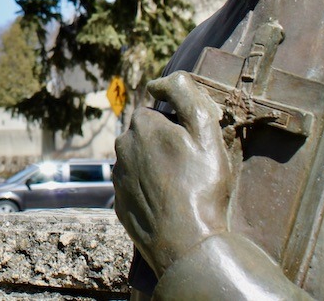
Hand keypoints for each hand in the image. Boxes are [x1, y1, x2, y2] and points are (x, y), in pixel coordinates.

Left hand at [112, 71, 232, 275]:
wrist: (186, 242)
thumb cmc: (200, 185)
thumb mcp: (205, 132)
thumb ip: (185, 95)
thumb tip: (161, 81)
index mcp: (142, 125)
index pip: (160, 112)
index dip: (181, 125)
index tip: (196, 144)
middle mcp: (122, 147)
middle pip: (148, 136)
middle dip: (166, 144)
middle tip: (192, 166)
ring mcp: (118, 177)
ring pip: (140, 161)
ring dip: (157, 167)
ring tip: (182, 187)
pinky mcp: (119, 203)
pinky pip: (136, 188)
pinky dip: (150, 191)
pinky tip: (169, 204)